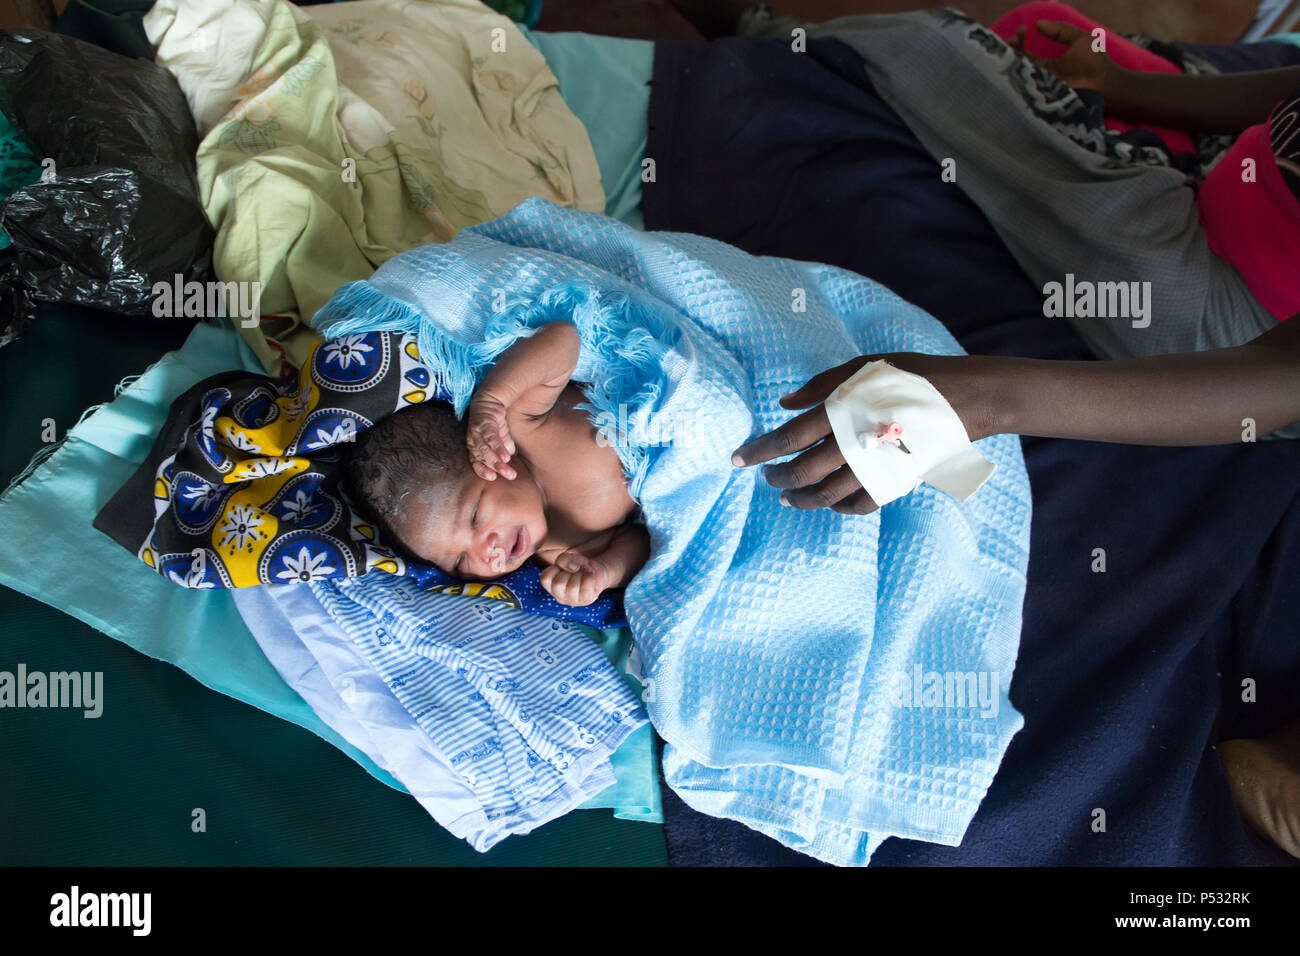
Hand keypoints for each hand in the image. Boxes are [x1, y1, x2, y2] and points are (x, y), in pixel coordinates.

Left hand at [466, 393, 516, 479]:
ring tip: (509, 470)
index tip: (493, 478)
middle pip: (481, 457)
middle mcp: (472, 440)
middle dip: (495, 468)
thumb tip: (510, 455)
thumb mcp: (500, 435)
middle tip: (509, 475)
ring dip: (497, 461)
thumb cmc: (493, 420)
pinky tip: (507, 456)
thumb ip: (504, 446)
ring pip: (485, 450)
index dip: (482, 470)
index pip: (475, 461)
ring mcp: (477, 431)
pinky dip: (498, 448)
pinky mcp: (484, 423)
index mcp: (474, 445)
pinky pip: (491, 438)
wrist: (490, 399)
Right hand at [540, 551, 610, 606]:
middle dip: (568, 573)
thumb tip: (572, 569)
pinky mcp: (586, 600)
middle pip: (558, 584)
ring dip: (580, 574)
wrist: (594, 571)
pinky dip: (589, 576)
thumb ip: (563, 559)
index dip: (555, 568)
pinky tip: (589, 577)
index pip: (545, 578)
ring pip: (573, 586)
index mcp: (550, 587)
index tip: (563, 569)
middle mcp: (559, 596)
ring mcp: (573, 600)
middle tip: (574, 572)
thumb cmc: (578, 566)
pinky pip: (587, 585)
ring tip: (583, 575)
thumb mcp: (568, 558)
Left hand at [731, 353, 995, 513]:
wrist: (965, 398)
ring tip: (786, 496)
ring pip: (826, 496)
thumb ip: (821, 386)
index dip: (759, 451)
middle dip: (777, 477)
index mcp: (842, 411)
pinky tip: (826, 502)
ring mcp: (875, 467)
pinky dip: (837, 507)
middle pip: (802, 471)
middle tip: (766, 476)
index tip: (737, 460)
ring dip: (801, 498)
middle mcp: (853, 443)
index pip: (788, 438)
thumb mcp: (863, 367)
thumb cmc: (911, 375)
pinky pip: (858, 505)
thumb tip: (783, 405)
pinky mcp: (895, 483)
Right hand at [1007, 20, 1118, 94]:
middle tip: (1012, 38)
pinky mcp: (1041, 93)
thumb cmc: (1095, 62)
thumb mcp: (1079, 39)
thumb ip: (1060, 31)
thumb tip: (1038, 24)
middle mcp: (1040, 75)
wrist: (1103, 83)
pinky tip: (1015, 59)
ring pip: (1017, 73)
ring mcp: (1040, 85)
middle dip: (1011, 49)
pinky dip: (1016, 72)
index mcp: (1048, 64)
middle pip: (1017, 63)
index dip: (1021, 41)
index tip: (1022, 29)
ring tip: (1011, 44)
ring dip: (1011, 58)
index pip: (1026, 53)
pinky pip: (1023, 84)